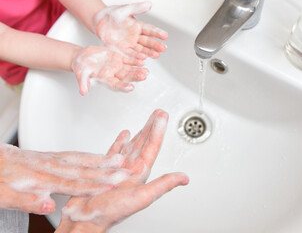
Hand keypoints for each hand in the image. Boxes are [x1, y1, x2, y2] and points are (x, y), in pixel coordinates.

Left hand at [0, 144, 130, 214]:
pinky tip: (99, 157)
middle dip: (108, 171)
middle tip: (127, 170)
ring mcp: (53, 159)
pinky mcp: (53, 157)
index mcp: (41, 178)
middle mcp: (51, 166)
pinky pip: (76, 155)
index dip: (94, 187)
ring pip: (83, 160)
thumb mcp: (3, 194)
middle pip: (84, 170)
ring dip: (103, 160)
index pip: (73, 184)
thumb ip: (26, 201)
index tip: (113, 187)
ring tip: (121, 159)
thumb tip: (48, 206)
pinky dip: (91, 156)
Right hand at [56, 110, 188, 232]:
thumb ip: (163, 185)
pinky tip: (124, 135)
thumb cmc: (110, 212)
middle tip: (158, 113)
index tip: (162, 115)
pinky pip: (114, 152)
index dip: (158, 130)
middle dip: (152, 127)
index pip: (152, 146)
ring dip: (139, 133)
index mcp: (140, 173)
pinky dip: (120, 142)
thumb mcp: (141, 197)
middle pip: (144, 143)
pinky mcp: (105, 170)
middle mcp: (131, 170)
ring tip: (146, 121)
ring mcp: (118, 169)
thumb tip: (184, 178)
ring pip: (131, 145)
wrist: (85, 219)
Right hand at [72, 46, 147, 94]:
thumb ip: (83, 82)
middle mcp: (114, 75)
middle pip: (126, 77)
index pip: (116, 85)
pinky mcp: (119, 58)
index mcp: (106, 80)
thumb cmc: (81, 67)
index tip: (131, 88)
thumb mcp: (80, 74)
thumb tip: (83, 92)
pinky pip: (129, 59)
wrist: (83, 57)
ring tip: (147, 70)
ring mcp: (117, 67)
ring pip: (130, 69)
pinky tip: (143, 59)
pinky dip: (135, 59)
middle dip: (135, 77)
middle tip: (143, 76)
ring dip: (138, 70)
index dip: (123, 87)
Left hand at [93, 2, 167, 59]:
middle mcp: (136, 36)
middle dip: (156, 45)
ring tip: (156, 55)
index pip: (150, 30)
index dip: (157, 33)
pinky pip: (130, 54)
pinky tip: (143, 60)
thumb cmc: (112, 14)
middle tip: (163, 48)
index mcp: (138, 26)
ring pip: (141, 50)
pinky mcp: (122, 50)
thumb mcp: (125, 10)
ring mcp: (130, 44)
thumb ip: (137, 8)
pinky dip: (136, 57)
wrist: (99, 21)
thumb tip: (149, 4)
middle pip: (148, 42)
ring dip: (149, 53)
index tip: (165, 36)